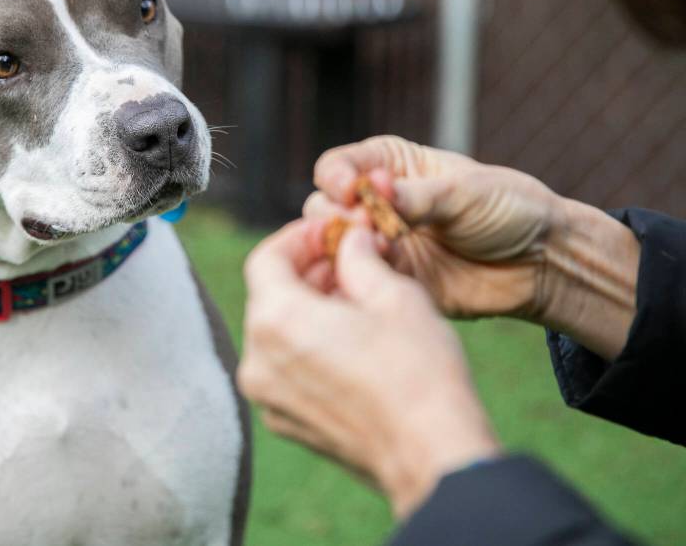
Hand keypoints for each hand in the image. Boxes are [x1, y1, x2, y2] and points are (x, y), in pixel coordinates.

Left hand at [238, 218, 499, 517]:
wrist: (432, 455)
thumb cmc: (418, 373)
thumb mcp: (394, 295)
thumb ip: (358, 258)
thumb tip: (349, 240)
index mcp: (277, 320)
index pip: (265, 259)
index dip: (297, 238)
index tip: (329, 234)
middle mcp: (258, 359)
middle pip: (268, 295)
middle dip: (304, 271)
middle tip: (347, 259)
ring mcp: (267, 396)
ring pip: (275, 332)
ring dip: (306, 308)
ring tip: (353, 299)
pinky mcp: (283, 421)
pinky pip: (284, 367)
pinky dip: (305, 344)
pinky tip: (347, 340)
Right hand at [308, 135, 638, 359]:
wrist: (540, 262)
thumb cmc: (507, 210)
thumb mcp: (463, 193)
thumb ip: (415, 196)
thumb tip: (372, 192)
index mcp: (389, 166)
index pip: (337, 167)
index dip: (336, 178)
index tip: (354, 191)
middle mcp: (375, 203)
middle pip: (322, 207)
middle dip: (339, 217)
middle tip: (373, 228)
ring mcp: (379, 244)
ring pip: (332, 246)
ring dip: (347, 248)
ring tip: (384, 251)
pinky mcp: (389, 281)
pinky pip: (355, 282)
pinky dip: (357, 280)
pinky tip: (377, 279)